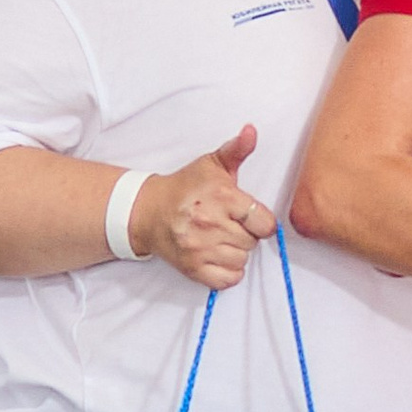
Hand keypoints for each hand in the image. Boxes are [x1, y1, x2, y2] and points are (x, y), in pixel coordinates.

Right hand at [132, 126, 276, 288]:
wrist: (147, 212)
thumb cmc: (185, 187)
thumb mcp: (211, 164)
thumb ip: (237, 149)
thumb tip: (252, 131)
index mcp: (221, 197)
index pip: (264, 222)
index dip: (260, 220)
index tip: (248, 215)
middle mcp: (211, 223)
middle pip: (253, 242)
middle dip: (246, 234)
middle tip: (229, 224)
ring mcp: (200, 248)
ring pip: (241, 260)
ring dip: (236, 252)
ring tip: (221, 238)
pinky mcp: (192, 268)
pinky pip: (228, 280)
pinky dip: (228, 272)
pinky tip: (217, 255)